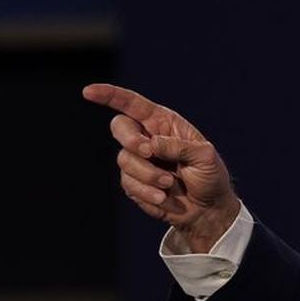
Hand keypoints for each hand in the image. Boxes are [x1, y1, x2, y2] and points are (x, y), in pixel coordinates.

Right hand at [83, 83, 240, 252]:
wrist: (208, 208)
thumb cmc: (210, 176)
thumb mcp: (205, 157)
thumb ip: (179, 147)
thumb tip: (151, 144)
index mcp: (163, 123)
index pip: (132, 104)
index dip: (109, 95)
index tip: (89, 92)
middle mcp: (146, 137)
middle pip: (120, 128)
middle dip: (131, 140)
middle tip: (149, 152)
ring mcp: (138, 161)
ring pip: (125, 160)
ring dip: (149, 174)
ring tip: (171, 184)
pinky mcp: (133, 182)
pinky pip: (129, 184)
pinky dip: (148, 192)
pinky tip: (164, 198)